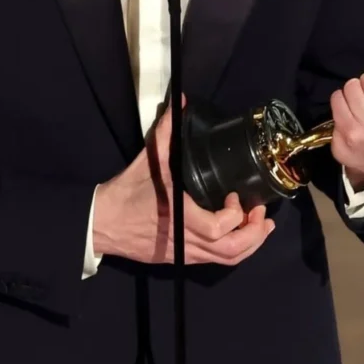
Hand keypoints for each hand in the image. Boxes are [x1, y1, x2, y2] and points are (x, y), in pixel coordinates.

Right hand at [92, 93, 274, 264]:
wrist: (101, 223)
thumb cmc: (126, 192)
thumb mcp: (149, 159)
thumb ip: (166, 131)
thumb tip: (180, 101)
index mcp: (181, 218)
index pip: (219, 228)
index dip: (236, 215)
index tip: (236, 196)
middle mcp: (185, 241)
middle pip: (231, 251)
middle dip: (253, 235)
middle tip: (263, 215)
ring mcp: (183, 254)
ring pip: (225, 261)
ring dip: (247, 245)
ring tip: (259, 227)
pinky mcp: (178, 260)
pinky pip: (213, 262)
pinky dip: (231, 251)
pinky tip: (236, 236)